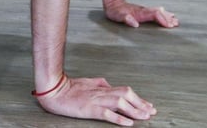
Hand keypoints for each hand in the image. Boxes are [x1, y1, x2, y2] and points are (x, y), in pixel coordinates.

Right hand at [36, 75, 155, 125]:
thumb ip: (101, 84)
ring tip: (145, 117)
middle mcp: (102, 92)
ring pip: (120, 103)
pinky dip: (119, 118)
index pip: (125, 91)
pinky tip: (128, 123)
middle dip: (141, 104)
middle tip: (152, 112)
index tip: (149, 105)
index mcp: (102, 87)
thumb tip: (111, 85)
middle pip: (127, 95)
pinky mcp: (89, 109)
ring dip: (134, 110)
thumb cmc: (69, 88)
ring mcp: (96, 100)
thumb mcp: (88, 83)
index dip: (139, 99)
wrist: (54, 91)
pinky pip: (107, 114)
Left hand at [102, 0, 179, 27]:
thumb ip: (126, 19)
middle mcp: (143, 11)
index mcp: (139, 13)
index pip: (154, 15)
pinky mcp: (143, 11)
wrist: (112, 0)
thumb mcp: (117, 15)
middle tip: (176, 24)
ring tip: (175, 20)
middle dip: (167, 19)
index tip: (169, 25)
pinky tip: (167, 14)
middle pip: (159, 13)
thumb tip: (135, 24)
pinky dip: (163, 14)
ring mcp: (144, 10)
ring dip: (167, 16)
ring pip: (158, 12)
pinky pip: (155, 12)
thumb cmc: (114, 10)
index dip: (162, 19)